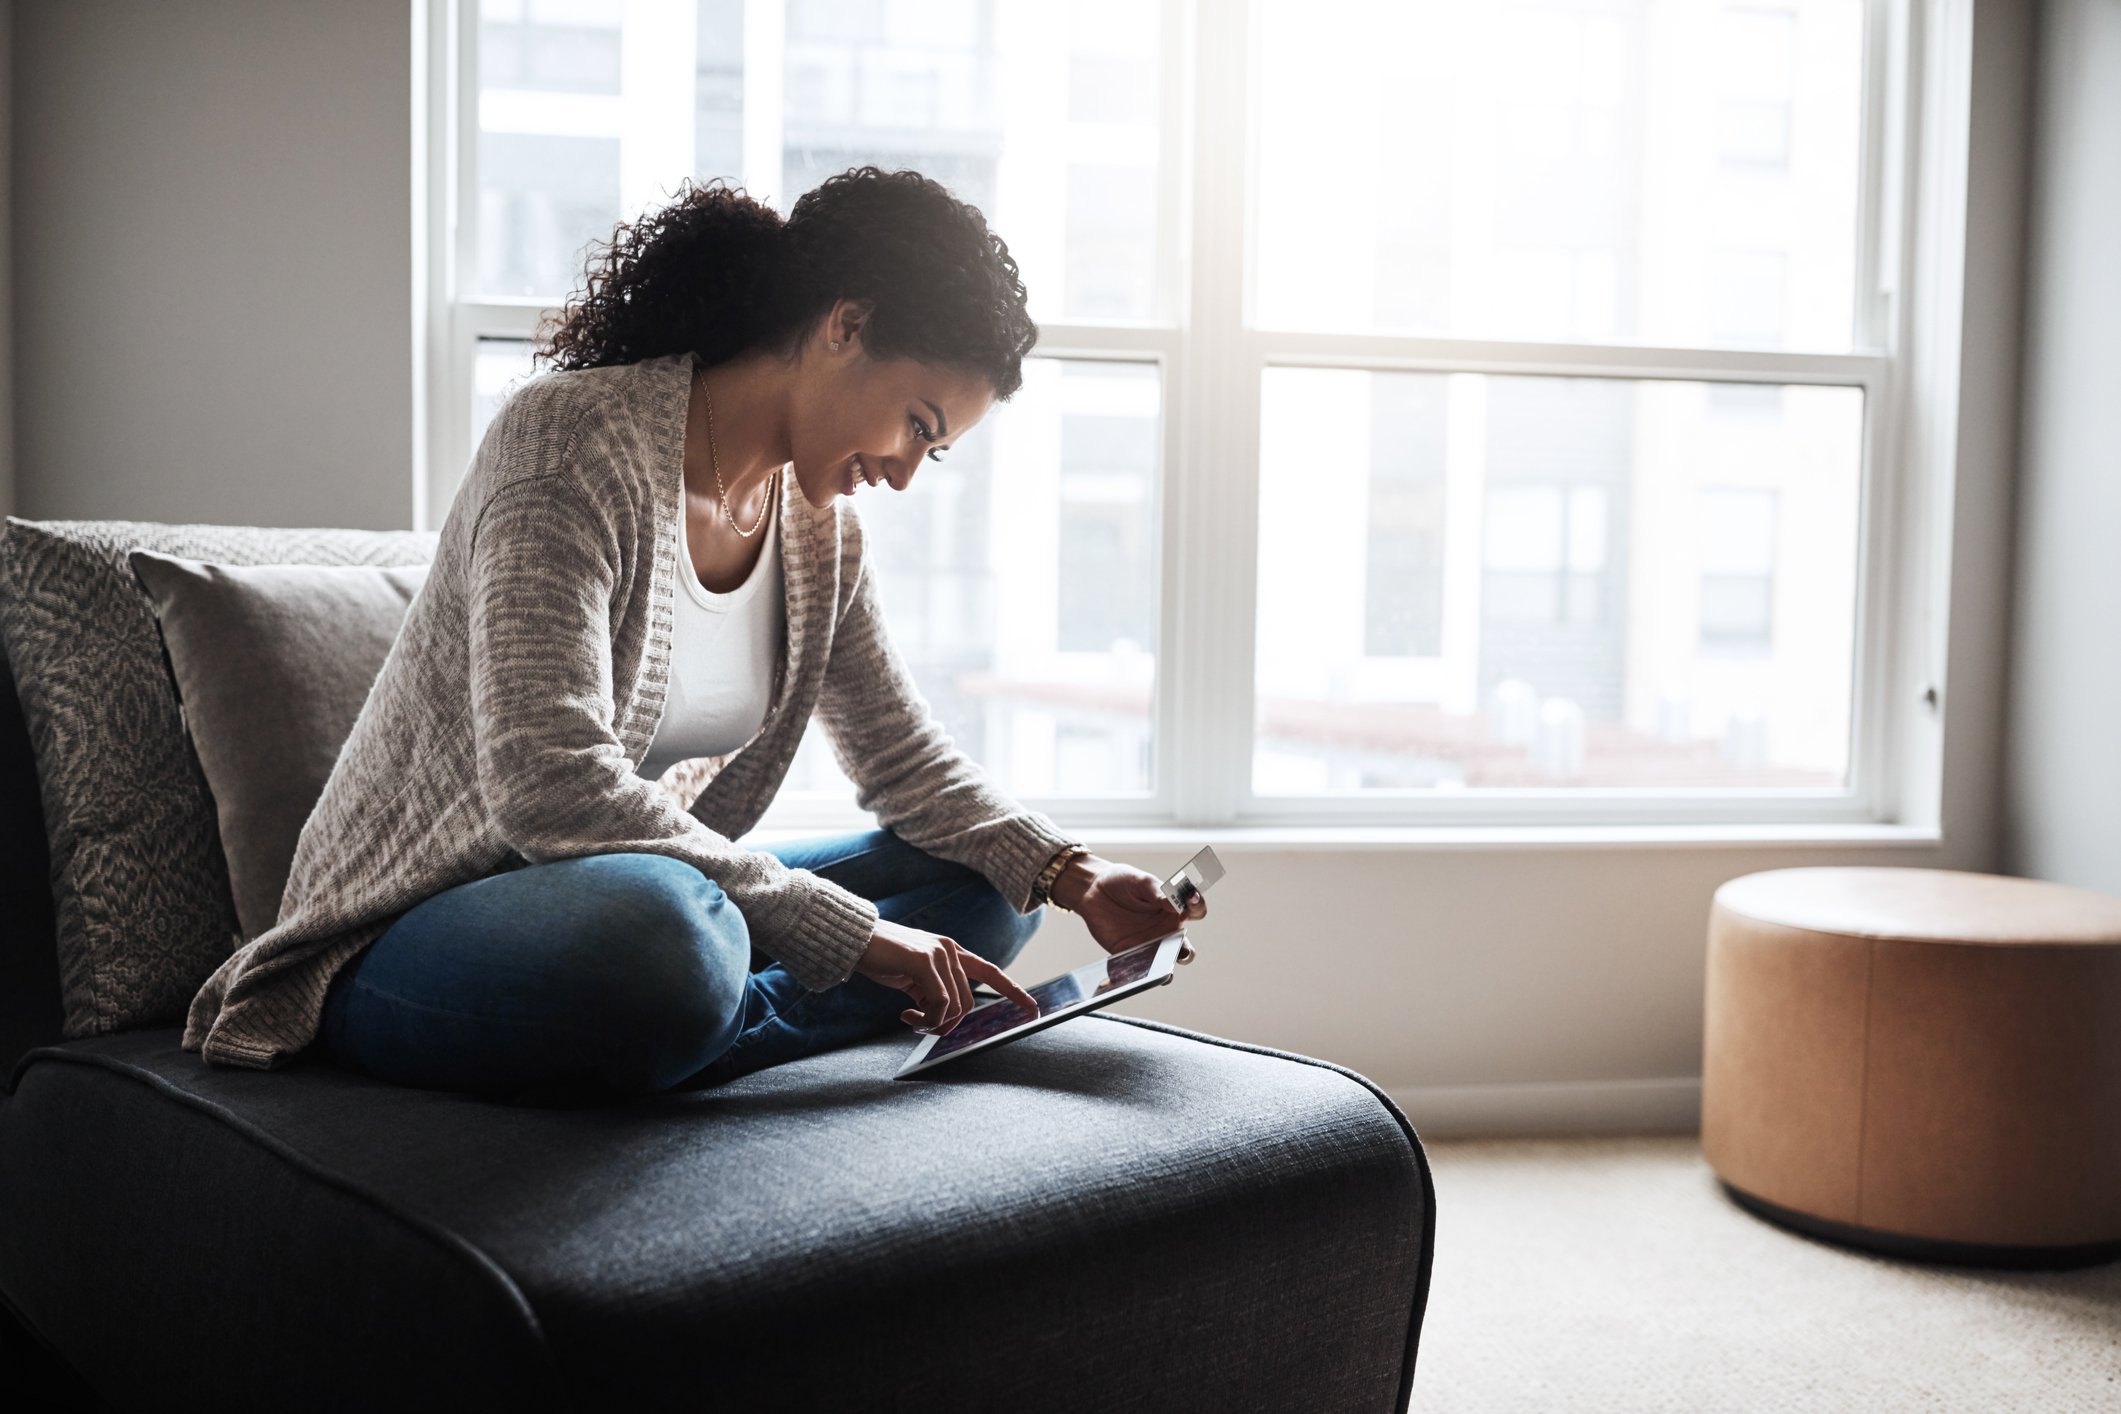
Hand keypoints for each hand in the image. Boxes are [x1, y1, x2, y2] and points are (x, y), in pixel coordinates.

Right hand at [854, 918, 1040, 1034]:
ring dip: (932, 1024)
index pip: (990, 971)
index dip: (1012, 990)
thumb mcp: (914, 976)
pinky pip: (939, 1004)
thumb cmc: (882, 958)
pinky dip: (924, 1019)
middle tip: (920, 1027)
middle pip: (967, 1003)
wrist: (855, 940)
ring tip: (910, 1019)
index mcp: (951, 951)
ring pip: (955, 1007)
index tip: (1032, 1008)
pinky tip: (904, 1014)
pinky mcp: (925, 961)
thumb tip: (942, 1017)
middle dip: (946, 1024)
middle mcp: (951, 949)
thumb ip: (933, 989)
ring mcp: (940, 953)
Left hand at [1051, 854, 1203, 962]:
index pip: (1195, 910)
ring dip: (1166, 968)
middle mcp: (1166, 929)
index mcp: (1174, 908)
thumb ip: (1156, 891)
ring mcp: (1149, 944)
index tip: (1190, 899)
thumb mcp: (1140, 880)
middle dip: (1187, 953)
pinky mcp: (1130, 954)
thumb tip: (1172, 902)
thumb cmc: (1122, 881)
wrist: (1093, 890)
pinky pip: (1139, 968)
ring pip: (1164, 963)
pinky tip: (1137, 973)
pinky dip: (1141, 974)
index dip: (1197, 906)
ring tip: (1163, 969)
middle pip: (1185, 947)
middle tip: (1184, 952)